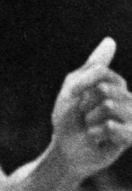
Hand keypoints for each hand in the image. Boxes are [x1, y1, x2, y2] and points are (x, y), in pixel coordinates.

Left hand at [49, 37, 131, 175]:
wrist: (66, 149)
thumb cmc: (69, 118)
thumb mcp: (74, 89)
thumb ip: (93, 67)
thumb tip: (111, 41)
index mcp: (115, 86)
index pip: (102, 73)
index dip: (82, 84)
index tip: (72, 95)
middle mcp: (128, 100)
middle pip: (104, 90)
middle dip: (85, 104)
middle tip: (84, 117)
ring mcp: (131, 118)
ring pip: (109, 106)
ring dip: (89, 120)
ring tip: (91, 128)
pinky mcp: (130, 137)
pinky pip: (112, 126)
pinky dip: (96, 133)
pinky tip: (97, 139)